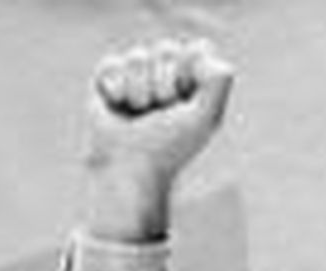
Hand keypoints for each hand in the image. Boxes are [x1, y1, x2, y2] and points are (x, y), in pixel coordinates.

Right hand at [82, 38, 234, 241]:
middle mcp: (166, 76)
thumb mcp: (203, 118)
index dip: (191, 71)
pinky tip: (118, 105)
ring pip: (138, 56)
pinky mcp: (108, 77)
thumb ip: (217, 85)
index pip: (197, 49)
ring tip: (140, 113)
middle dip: (165, 84)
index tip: (187, 99)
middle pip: (168, 49)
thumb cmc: (170, 147)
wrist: (129, 165)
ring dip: (141, 90)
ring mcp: (136, 75)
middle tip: (162, 111)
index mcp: (194, 84)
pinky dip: (117, 87)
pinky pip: (113, 62)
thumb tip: (210, 56)